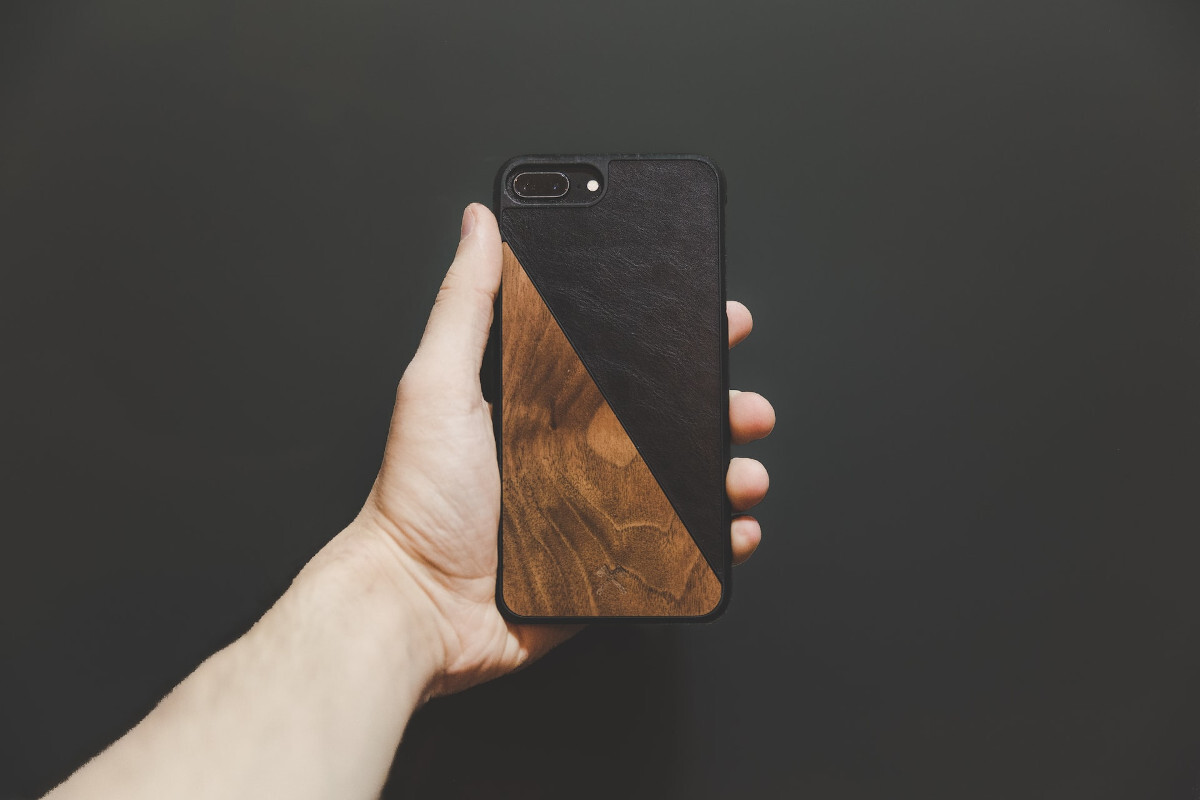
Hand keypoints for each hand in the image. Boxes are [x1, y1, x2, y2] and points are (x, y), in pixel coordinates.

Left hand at [348, 203, 774, 696]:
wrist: (418, 606)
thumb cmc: (418, 500)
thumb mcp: (438, 385)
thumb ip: (466, 304)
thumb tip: (477, 224)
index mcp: (543, 407)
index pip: (622, 363)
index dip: (675, 340)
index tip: (717, 319)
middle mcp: (574, 454)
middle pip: (667, 420)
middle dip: (721, 406)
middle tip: (746, 403)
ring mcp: (596, 511)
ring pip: (684, 482)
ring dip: (730, 472)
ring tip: (746, 471)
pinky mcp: (609, 566)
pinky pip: (678, 549)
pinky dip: (718, 541)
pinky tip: (735, 530)